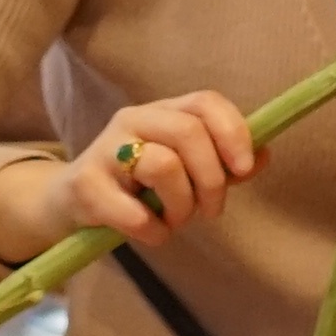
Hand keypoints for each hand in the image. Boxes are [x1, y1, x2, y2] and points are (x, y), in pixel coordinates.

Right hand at [40, 90, 260, 255]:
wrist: (70, 203)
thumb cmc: (136, 187)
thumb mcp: (183, 171)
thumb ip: (223, 165)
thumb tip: (265, 155)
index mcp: (161, 112)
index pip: (205, 101)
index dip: (233, 131)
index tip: (245, 168)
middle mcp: (132, 120)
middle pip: (188, 132)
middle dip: (211, 179)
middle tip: (211, 210)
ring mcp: (105, 150)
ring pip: (163, 166)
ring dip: (181, 207)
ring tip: (175, 221)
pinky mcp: (85, 184)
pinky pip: (134, 212)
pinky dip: (153, 231)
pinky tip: (152, 233)